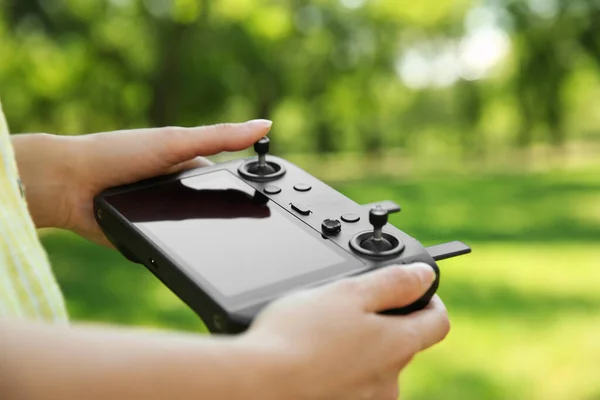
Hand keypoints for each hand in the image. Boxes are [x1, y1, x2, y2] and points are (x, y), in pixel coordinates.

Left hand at [12, 120, 271, 244]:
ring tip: (223, 251)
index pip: (230, 179)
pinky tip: (190, 259)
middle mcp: (180, 191)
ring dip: (208, 241)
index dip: (252, 189)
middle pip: (217, 210)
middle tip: (251, 235)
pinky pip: (174, 251)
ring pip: (199, 234)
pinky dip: (181, 255)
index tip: (272, 202)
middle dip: (232, 222)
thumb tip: (264, 126)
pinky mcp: (150, 238)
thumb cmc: (118, 154)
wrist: (69, 186)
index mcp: (190, 165)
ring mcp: (166, 217)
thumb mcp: (176, 142)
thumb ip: (219, 138)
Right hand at [239, 262, 449, 399]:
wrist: (259, 383)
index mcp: (398, 344)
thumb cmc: (297, 337)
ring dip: (359, 348)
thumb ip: (392, 282)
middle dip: (383, 322)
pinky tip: (314, 360)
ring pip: (374, 365)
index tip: (412, 289)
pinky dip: (340, 369)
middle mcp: (390, 380)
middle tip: (347, 307)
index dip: (428, 299)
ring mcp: (367, 399)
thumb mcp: (348, 292)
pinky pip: (352, 383)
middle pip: (403, 343)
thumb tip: (423, 274)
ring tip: (322, 335)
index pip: (438, 321)